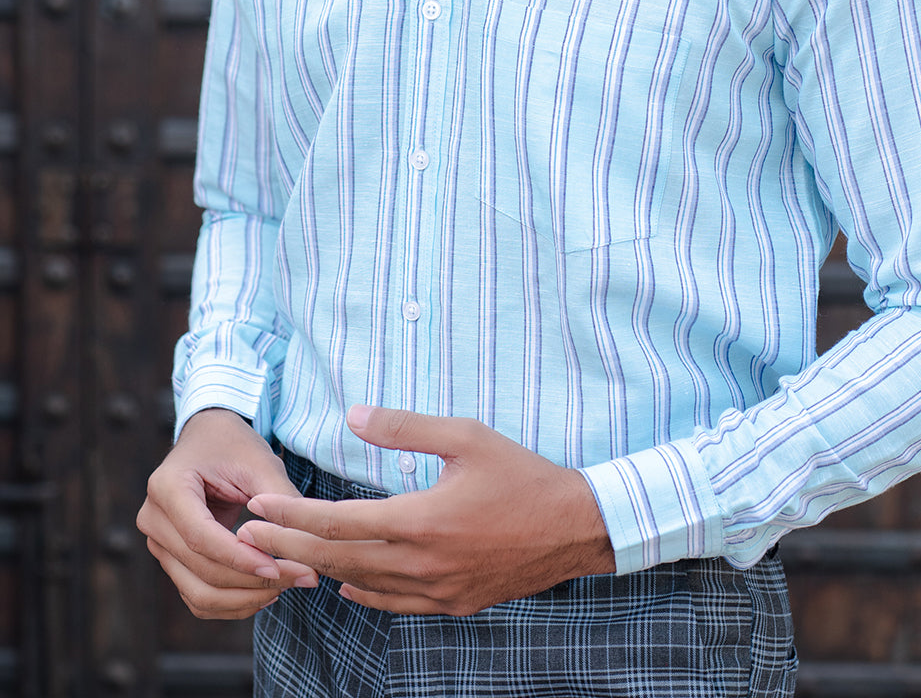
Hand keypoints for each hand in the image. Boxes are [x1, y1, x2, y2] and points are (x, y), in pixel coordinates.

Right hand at [137, 407, 318, 618]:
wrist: (209, 438)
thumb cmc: (234, 445)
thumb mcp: (260, 461)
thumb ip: (280, 500)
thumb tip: (303, 543)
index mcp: (167, 487)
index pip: (201, 537)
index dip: (241, 558)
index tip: (280, 567)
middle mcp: (154, 519)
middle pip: (200, 569)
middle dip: (252, 581)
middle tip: (302, 577)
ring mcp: (158, 544)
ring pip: (198, 592)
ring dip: (244, 598)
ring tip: (287, 585)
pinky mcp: (171, 561)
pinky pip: (198, 596)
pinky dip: (232, 602)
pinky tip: (266, 590)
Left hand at [237, 406, 615, 615]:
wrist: (573, 527)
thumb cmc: (521, 474)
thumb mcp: (466, 436)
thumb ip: (407, 427)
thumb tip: (355, 414)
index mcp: (421, 520)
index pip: (339, 523)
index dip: (293, 516)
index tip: (258, 508)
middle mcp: (422, 564)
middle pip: (339, 560)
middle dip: (289, 547)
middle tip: (249, 538)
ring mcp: (437, 591)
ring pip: (363, 586)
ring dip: (320, 571)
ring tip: (285, 557)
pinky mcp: (452, 603)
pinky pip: (394, 604)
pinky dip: (363, 592)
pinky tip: (346, 582)